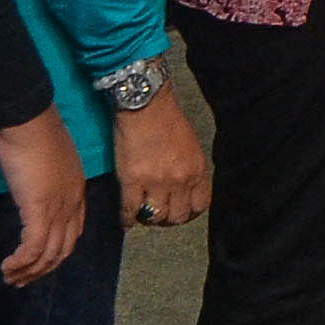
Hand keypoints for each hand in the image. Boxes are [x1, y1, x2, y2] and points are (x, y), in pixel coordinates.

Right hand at [0, 109, 87, 286]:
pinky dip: (21, 262)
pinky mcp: (39, 210)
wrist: (28, 119)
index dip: (56, 250)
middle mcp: (72, 203)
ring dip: (29, 271)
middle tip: (22, 278)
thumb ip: (42, 176)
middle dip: (43, 268)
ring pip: (49, 253)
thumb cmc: (31, 131)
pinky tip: (8, 267)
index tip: (39, 260)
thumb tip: (29, 184)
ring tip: (11, 278)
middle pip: (63, 248)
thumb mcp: (44, 158)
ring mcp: (57, 208)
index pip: (72, 231)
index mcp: (76, 190)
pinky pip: (33, 248)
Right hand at [113, 90, 210, 227]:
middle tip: (158, 216)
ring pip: (155, 217)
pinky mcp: (133, 181)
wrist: (144, 104)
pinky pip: (130, 210)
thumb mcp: (190, 145)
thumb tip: (182, 187)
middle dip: (168, 220)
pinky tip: (125, 221)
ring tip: (141, 216)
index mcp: (197, 170)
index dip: (188, 213)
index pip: (199, 205)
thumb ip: (189, 168)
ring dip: (148, 220)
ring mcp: (157, 182)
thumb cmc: (166, 118)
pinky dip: (127, 219)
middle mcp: (181, 180)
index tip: (179, 213)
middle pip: (178, 216)